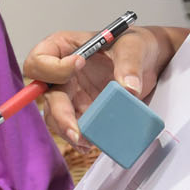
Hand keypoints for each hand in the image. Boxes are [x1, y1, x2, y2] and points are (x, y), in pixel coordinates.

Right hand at [22, 26, 177, 145]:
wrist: (150, 63)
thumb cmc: (134, 46)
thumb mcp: (133, 46)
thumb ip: (129, 64)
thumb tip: (128, 88)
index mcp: (63, 48)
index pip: (39, 60)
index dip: (53, 67)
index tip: (79, 65)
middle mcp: (61, 72)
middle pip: (44, 93)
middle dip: (59, 113)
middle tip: (76, 129)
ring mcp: (70, 93)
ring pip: (54, 115)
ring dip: (67, 129)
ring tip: (85, 141)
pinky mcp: (83, 111)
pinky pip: (72, 126)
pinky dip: (79, 137)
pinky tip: (91, 143)